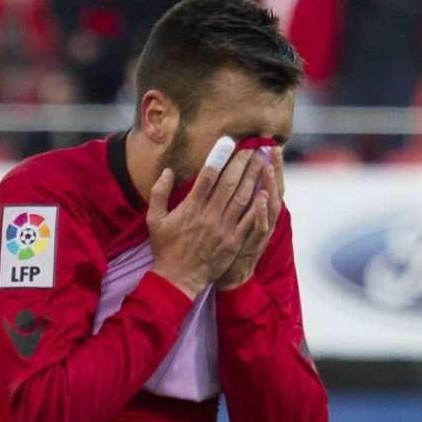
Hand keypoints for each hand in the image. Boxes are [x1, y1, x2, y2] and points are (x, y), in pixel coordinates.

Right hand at [146, 149, 265, 299]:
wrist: (177, 279)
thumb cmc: (165, 248)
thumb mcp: (154, 220)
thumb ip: (159, 193)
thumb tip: (167, 170)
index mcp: (190, 208)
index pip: (207, 176)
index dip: (219, 157)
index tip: (228, 142)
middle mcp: (208, 216)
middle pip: (229, 183)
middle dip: (242, 163)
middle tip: (252, 147)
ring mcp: (223, 229)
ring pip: (242, 198)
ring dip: (254, 178)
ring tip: (262, 161)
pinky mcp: (233, 242)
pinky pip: (249, 220)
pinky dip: (259, 205)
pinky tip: (266, 190)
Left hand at [216, 146, 284, 289]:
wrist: (229, 276)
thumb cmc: (229, 246)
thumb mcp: (237, 221)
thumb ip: (238, 199)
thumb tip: (235, 176)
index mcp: (258, 210)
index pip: (267, 183)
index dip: (271, 166)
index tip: (269, 146)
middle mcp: (264, 218)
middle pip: (273, 189)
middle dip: (275, 169)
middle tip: (273, 148)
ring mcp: (260, 231)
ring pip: (270, 205)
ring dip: (269, 185)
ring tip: (267, 166)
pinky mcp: (253, 244)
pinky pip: (260, 227)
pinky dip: (262, 212)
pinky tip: (260, 197)